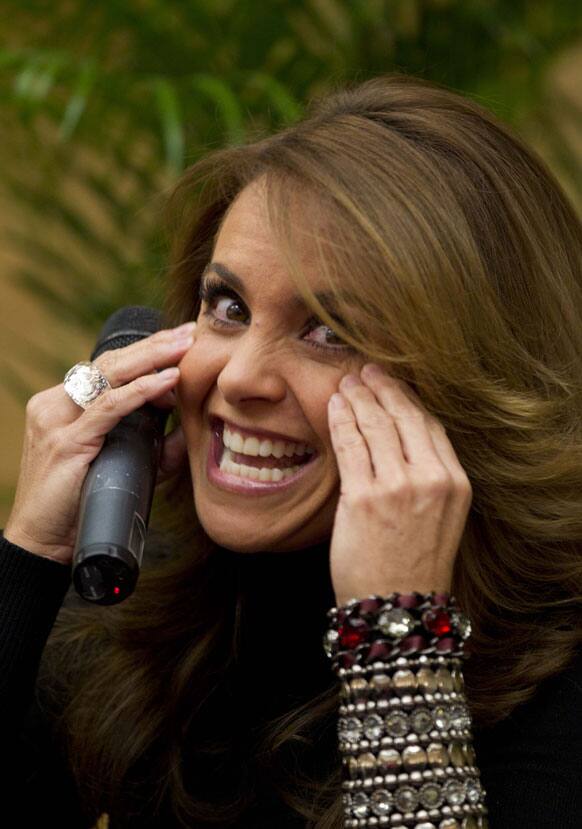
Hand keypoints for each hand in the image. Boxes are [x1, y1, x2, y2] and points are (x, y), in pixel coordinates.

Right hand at [4, 321, 195, 563]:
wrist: (43, 543)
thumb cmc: (81, 505)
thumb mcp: (122, 465)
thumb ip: (154, 447)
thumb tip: (191, 429)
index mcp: (62, 406)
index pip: (108, 369)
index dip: (146, 353)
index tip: (181, 342)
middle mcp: (55, 405)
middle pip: (110, 363)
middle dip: (154, 345)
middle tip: (190, 332)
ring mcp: (56, 421)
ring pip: (108, 376)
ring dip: (152, 358)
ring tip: (185, 346)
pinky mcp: (65, 442)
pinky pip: (107, 408)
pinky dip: (141, 392)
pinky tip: (167, 380)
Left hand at [327, 362, 472, 605]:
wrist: (397, 609)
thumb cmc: (414, 565)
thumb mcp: (440, 517)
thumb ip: (427, 477)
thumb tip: (399, 438)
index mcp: (455, 483)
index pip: (430, 426)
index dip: (408, 399)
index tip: (392, 384)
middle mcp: (431, 479)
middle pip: (404, 417)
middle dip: (381, 388)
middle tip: (365, 370)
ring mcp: (398, 487)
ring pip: (375, 426)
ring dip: (357, 398)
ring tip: (345, 382)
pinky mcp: (363, 498)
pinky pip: (350, 445)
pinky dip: (340, 420)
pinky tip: (334, 406)